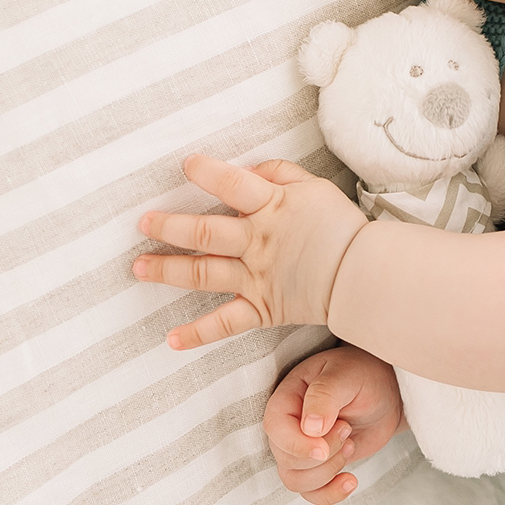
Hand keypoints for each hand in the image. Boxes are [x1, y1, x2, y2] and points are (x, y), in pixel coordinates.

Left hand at [132, 154, 364, 348]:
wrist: (365, 276)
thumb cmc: (342, 227)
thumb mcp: (315, 187)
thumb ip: (280, 173)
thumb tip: (250, 170)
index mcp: (271, 207)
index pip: (232, 183)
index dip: (206, 172)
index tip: (186, 165)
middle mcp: (257, 242)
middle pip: (204, 233)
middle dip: (169, 226)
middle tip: (143, 222)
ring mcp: (255, 278)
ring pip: (203, 274)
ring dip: (167, 270)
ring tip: (138, 268)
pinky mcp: (261, 308)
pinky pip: (225, 324)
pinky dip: (197, 334)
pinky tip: (171, 340)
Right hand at [264, 346, 406, 504]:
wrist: (384, 392)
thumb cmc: (361, 374)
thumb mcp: (346, 375)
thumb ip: (325, 395)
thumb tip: (310, 428)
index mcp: (287, 398)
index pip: (275, 429)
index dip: (297, 445)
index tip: (324, 448)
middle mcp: (288, 426)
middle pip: (287, 460)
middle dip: (324, 454)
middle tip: (347, 428)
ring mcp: (301, 449)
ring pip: (296, 481)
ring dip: (328, 471)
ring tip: (350, 443)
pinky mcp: (319, 466)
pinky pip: (311, 492)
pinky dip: (330, 494)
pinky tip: (351, 481)